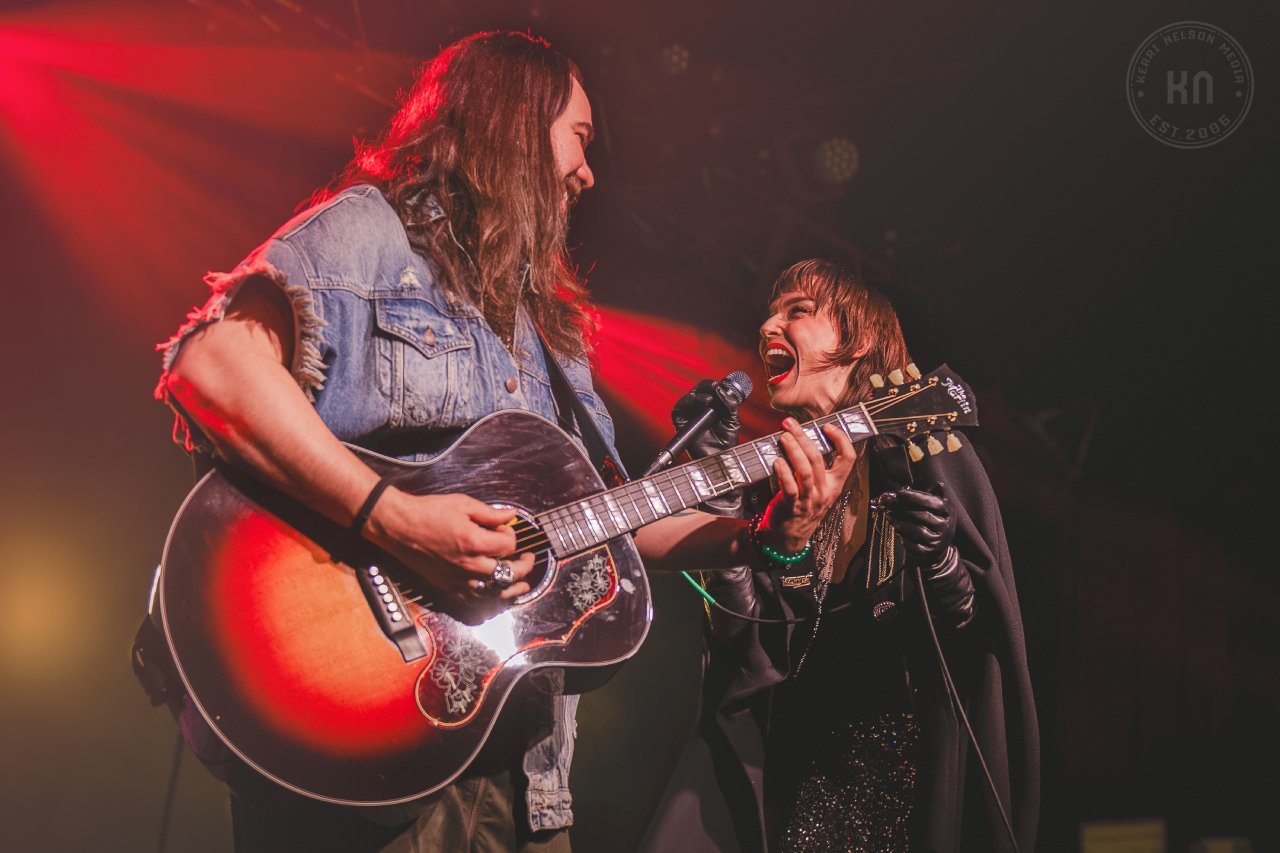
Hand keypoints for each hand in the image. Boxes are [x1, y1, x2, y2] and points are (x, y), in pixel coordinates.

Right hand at [366, 489, 535, 602]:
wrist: (398, 527)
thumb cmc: (427, 512)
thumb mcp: (462, 504)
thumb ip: (490, 513)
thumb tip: (510, 516)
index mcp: (473, 543)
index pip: (508, 546)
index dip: (512, 536)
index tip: (505, 529)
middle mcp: (468, 565)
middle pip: (507, 574)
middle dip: (523, 567)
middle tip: (528, 560)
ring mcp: (457, 579)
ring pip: (493, 594)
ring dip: (512, 590)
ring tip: (522, 586)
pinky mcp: (446, 587)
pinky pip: (473, 602)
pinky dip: (488, 601)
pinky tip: (495, 595)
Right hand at [671, 379, 740, 458]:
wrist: (719, 458)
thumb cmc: (726, 441)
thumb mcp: (732, 419)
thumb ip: (729, 404)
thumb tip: (721, 389)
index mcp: (711, 407)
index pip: (708, 390)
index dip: (713, 385)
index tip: (720, 384)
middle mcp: (699, 410)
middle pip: (697, 390)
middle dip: (706, 386)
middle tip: (715, 386)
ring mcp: (689, 416)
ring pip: (688, 397)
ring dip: (698, 394)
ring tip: (709, 399)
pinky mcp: (680, 423)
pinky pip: (678, 409)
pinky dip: (687, 402)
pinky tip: (699, 402)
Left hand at [760, 418, 857, 552]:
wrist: (789, 536)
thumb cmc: (802, 505)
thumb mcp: (818, 488)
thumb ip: (815, 467)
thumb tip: (803, 438)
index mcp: (834, 484)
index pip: (848, 459)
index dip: (841, 440)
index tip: (827, 426)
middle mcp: (824, 491)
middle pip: (818, 459)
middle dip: (804, 438)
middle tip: (791, 425)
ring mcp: (809, 499)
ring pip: (805, 470)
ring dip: (793, 450)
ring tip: (783, 437)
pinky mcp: (792, 506)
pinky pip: (789, 486)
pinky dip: (783, 471)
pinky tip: (777, 461)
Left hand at [883, 482, 956, 569]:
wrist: (937, 549)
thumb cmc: (932, 522)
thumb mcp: (936, 508)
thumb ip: (932, 496)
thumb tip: (937, 483)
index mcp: (949, 513)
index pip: (936, 503)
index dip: (917, 497)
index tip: (900, 493)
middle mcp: (947, 528)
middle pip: (923, 516)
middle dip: (903, 509)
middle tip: (889, 504)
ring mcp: (938, 542)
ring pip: (917, 531)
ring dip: (900, 523)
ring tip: (890, 516)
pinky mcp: (928, 553)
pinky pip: (912, 544)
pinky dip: (902, 537)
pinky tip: (896, 530)